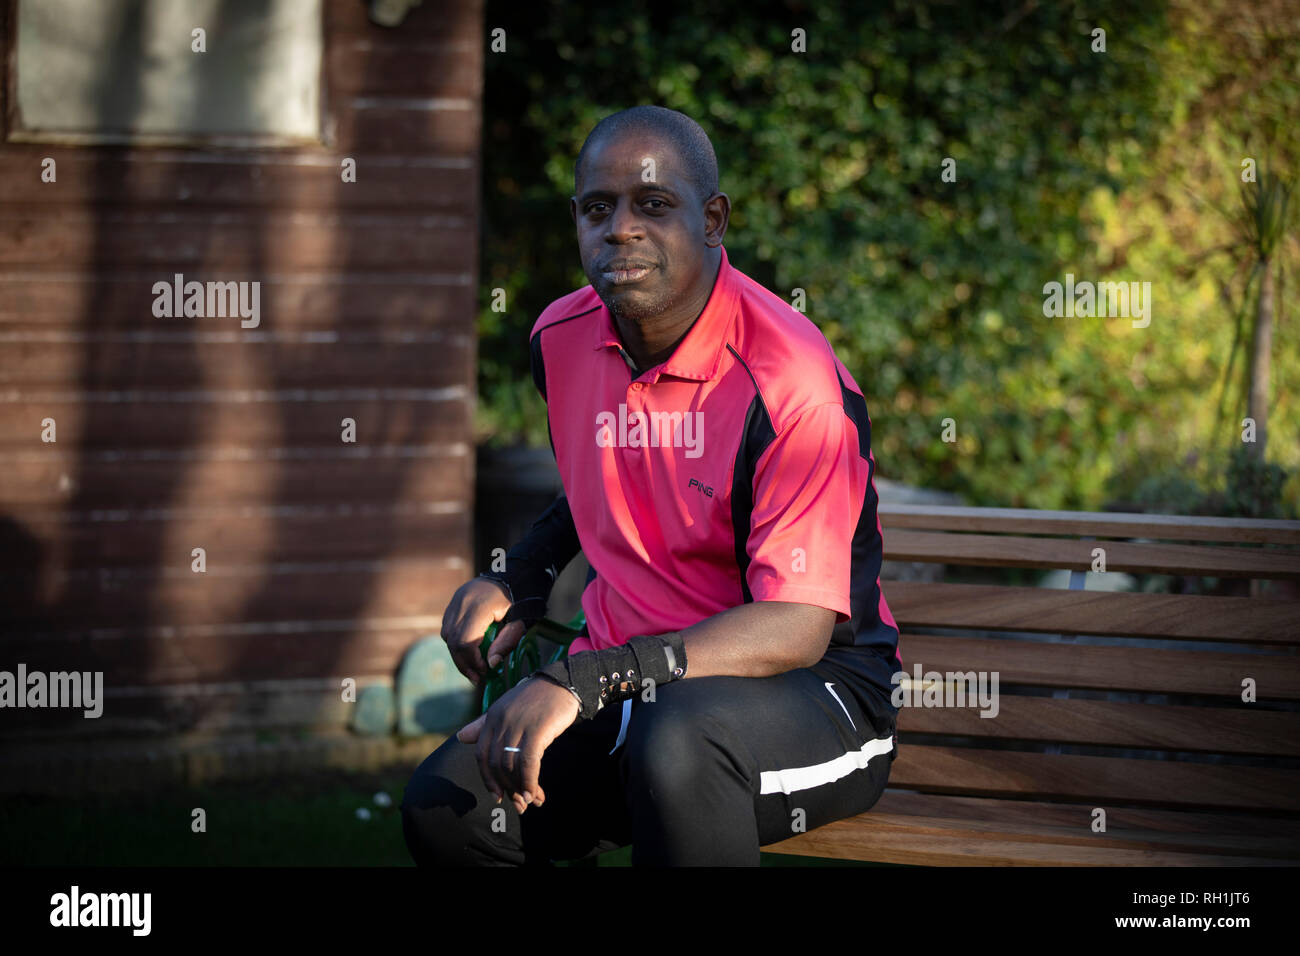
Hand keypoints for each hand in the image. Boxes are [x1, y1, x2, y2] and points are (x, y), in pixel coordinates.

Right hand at [438, 577, 526, 686]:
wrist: (519, 571)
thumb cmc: (523, 597)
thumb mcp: (521, 622)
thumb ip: (506, 643)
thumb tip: (490, 665)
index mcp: (479, 606)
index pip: (464, 641)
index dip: (472, 661)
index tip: (485, 672)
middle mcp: (462, 601)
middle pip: (452, 640)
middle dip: (463, 662)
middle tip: (477, 678)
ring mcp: (457, 599)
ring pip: (447, 634)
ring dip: (458, 653)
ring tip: (473, 667)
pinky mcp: (455, 599)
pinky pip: (449, 625)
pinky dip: (456, 640)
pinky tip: (470, 649)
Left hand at [455, 676, 580, 813]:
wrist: (562, 682)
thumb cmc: (535, 697)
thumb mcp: (506, 708)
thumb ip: (484, 725)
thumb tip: (461, 737)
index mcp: (492, 717)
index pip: (482, 755)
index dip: (488, 779)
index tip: (497, 795)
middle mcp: (502, 721)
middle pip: (497, 765)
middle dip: (507, 789)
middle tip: (518, 804)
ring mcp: (519, 725)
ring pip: (512, 767)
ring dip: (521, 789)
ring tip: (530, 802)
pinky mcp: (537, 730)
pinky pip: (528, 763)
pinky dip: (530, 782)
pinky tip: (534, 794)